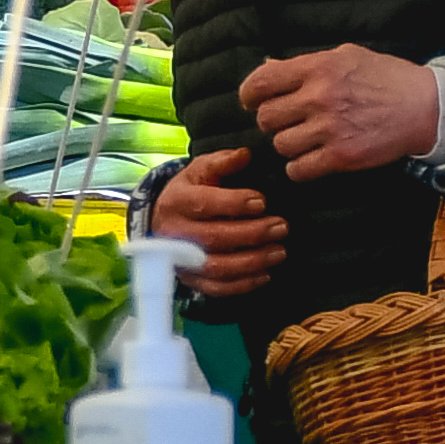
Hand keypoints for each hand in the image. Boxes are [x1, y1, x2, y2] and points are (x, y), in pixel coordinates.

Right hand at [144, 144, 284, 299]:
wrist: (162, 220)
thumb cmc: (190, 192)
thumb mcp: (200, 170)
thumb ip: (222, 162)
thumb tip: (245, 155)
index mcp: (176, 201)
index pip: (204, 203)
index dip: (234, 203)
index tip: (261, 201)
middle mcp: (174, 233)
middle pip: (213, 238)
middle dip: (252, 234)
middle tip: (282, 226)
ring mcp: (181, 260)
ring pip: (217, 267)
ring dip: (252, 262)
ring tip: (280, 251)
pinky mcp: (191, 279)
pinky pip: (216, 288)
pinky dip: (243, 285)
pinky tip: (266, 274)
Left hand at [241, 44, 439, 180]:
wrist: (427, 108)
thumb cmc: (386, 78)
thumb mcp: (345, 57)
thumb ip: (304, 65)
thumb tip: (266, 69)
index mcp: (318, 68)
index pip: (260, 82)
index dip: (250, 95)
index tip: (252, 102)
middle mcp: (319, 97)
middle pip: (266, 118)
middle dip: (273, 121)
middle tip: (290, 121)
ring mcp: (329, 129)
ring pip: (280, 145)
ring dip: (288, 144)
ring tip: (306, 139)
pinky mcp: (341, 157)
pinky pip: (297, 170)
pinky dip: (300, 168)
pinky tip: (312, 159)